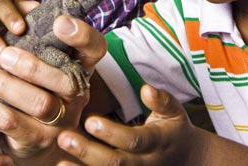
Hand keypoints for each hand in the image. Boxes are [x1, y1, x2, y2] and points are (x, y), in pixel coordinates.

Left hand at [0, 15, 108, 161]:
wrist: (32, 138)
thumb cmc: (35, 87)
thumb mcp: (44, 63)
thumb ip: (40, 41)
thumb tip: (28, 7)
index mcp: (81, 69)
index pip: (95, 49)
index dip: (82, 35)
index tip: (59, 22)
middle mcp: (77, 96)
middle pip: (65, 82)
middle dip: (32, 67)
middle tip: (3, 54)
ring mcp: (60, 121)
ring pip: (39, 104)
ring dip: (6, 85)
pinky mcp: (36, 140)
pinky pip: (12, 122)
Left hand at [56, 84, 198, 165]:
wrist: (188, 162)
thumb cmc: (173, 131)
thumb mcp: (174, 113)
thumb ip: (161, 101)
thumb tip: (146, 89)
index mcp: (157, 142)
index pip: (134, 140)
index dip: (112, 133)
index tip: (90, 121)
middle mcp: (145, 163)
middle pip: (116, 162)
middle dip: (88, 152)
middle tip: (63, 138)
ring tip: (59, 162)